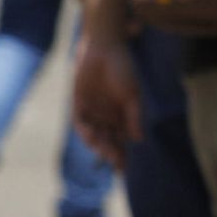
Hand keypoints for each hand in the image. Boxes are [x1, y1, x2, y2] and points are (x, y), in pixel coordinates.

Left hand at [73, 36, 141, 168]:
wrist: (103, 48)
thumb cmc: (123, 69)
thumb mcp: (132, 94)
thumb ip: (133, 116)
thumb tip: (137, 140)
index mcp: (122, 117)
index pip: (122, 142)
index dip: (122, 156)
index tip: (123, 169)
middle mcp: (106, 118)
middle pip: (107, 142)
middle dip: (110, 152)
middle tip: (113, 160)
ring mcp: (92, 112)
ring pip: (93, 136)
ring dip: (97, 144)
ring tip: (103, 149)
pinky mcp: (78, 104)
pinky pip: (80, 123)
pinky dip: (85, 131)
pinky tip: (91, 135)